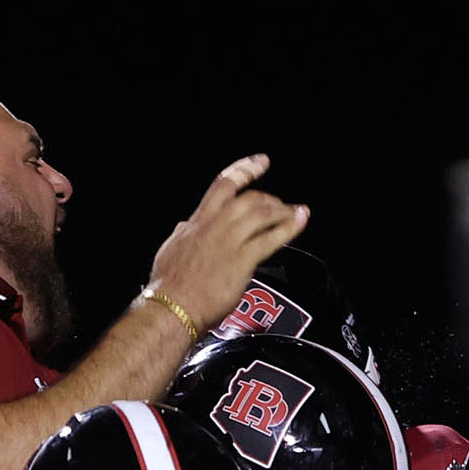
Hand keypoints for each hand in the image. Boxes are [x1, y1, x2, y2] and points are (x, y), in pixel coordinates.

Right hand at [148, 154, 310, 323]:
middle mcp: (214, 226)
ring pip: (262, 213)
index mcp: (196, 222)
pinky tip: (299, 222)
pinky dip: (289, 227)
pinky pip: (271, 238)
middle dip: (269, 198)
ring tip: (295, 213)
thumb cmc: (168, 286)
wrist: (171, 307)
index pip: (223, 186)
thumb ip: (183, 234)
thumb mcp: (170, 250)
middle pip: (248, 198)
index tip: (260, 162)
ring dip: (283, 211)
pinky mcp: (241, 260)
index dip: (244, 170)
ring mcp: (228, 241)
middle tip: (281, 204)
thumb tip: (184, 226)